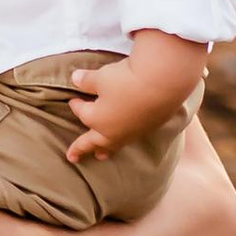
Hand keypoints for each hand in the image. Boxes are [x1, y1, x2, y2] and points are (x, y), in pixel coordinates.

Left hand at [66, 34, 208, 164]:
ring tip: (101, 156)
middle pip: (94, 142)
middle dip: (82, 149)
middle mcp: (112, 132)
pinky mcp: (148, 129)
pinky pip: (131, 139)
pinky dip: (124, 140)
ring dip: (105, 150)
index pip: (81, 113)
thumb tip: (75, 79)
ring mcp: (132, 133)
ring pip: (114, 145)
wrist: (163, 83)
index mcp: (97, 119)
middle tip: (73, 158)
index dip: (75, 105)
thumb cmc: (125, 80)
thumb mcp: (101, 77)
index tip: (72, 99)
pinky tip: (126, 137)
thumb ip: (87, 81)